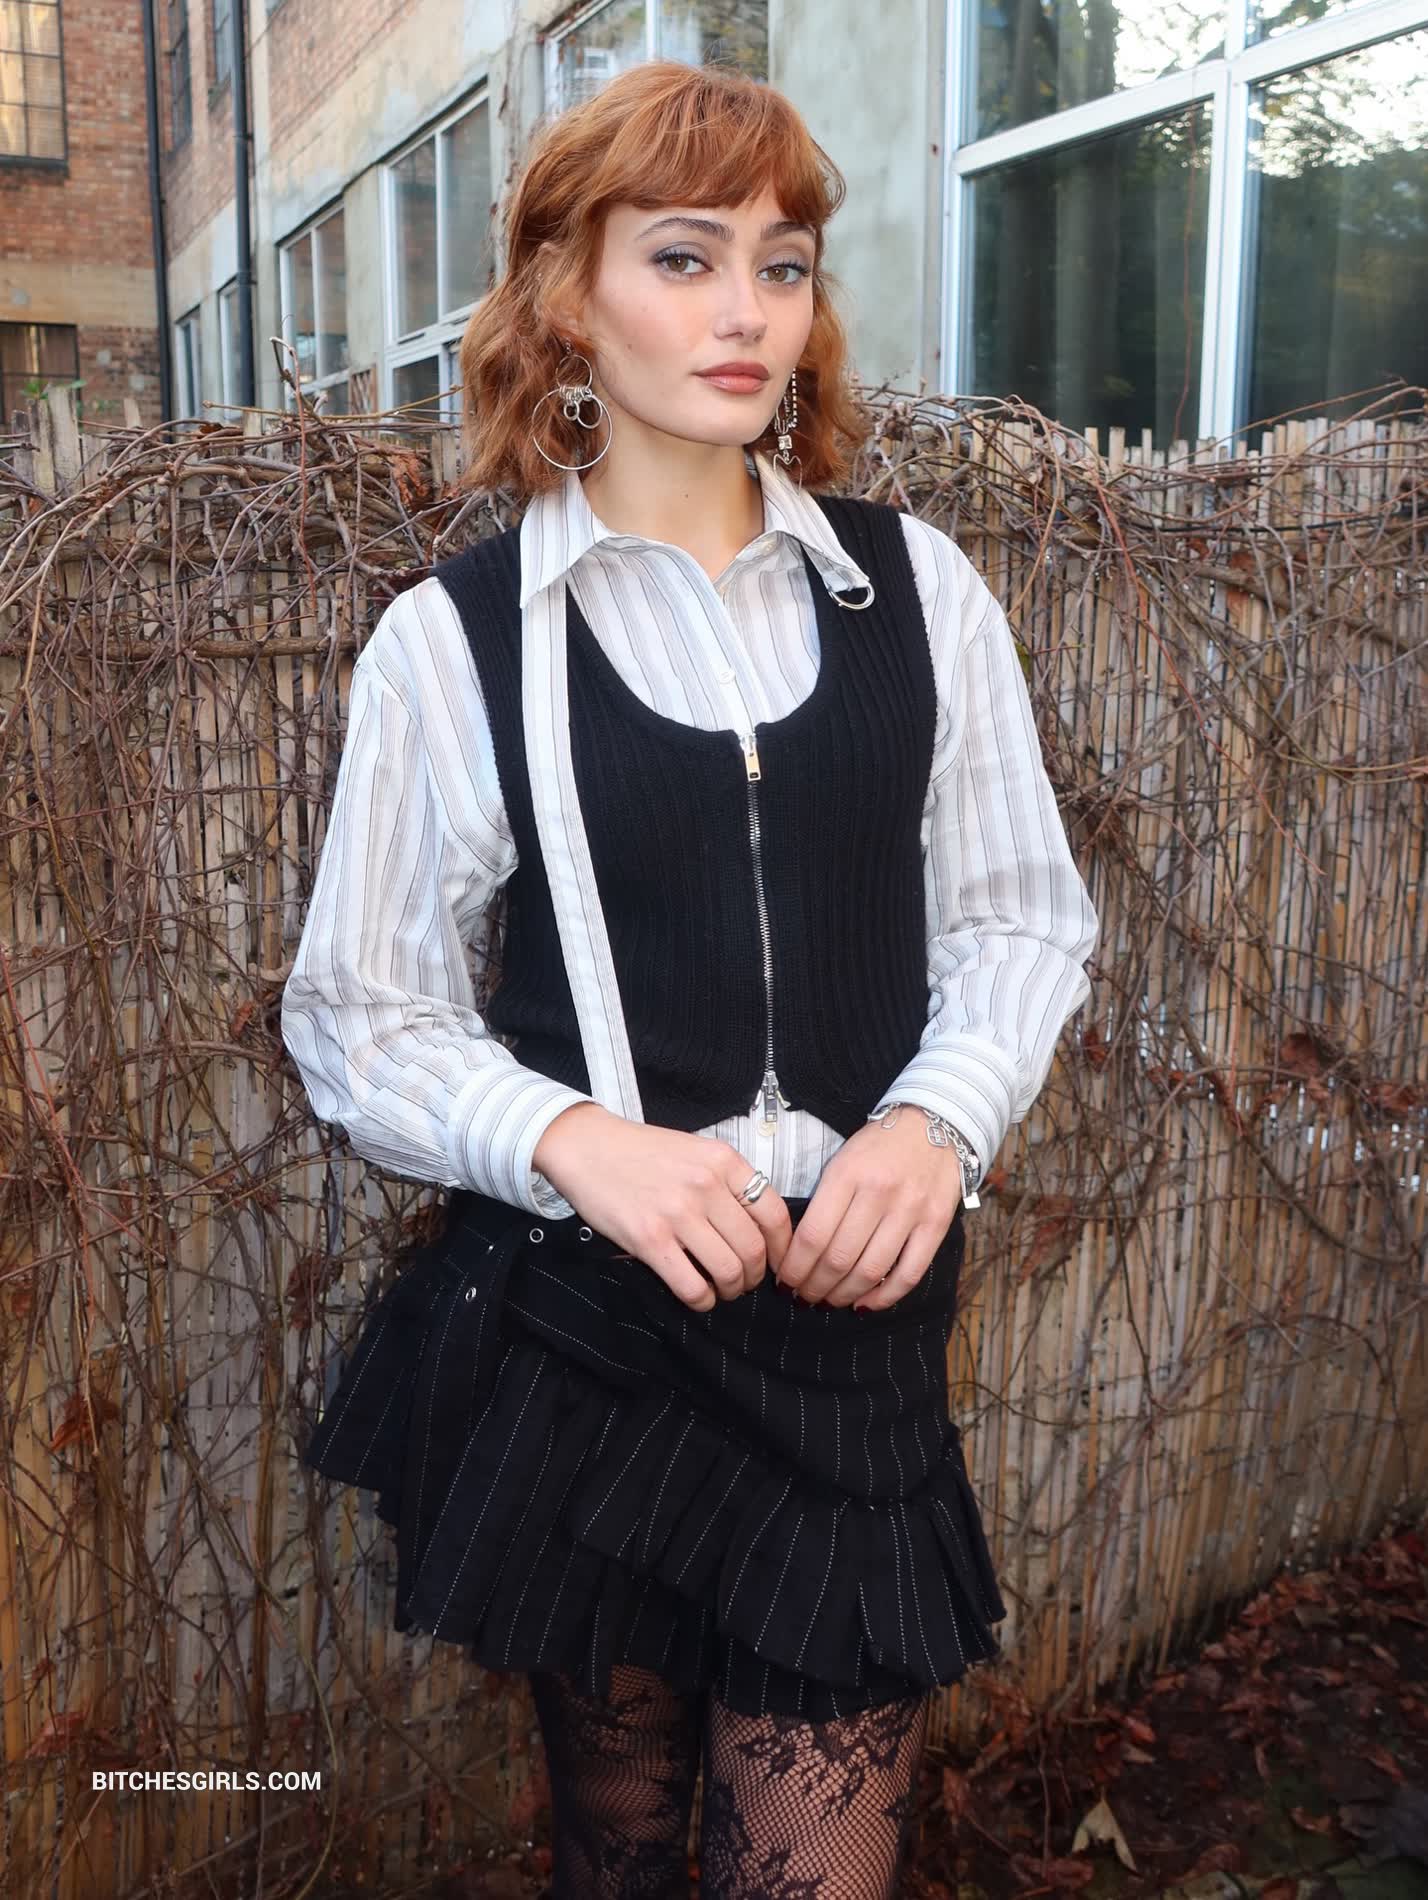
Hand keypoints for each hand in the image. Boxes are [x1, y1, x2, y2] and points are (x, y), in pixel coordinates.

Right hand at [531, 1102, 793, 1311]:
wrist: (587, 1148)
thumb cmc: (643, 1152)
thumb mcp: (696, 1152)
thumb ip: (728, 1182)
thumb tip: (759, 1228)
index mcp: (723, 1161)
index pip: (775, 1214)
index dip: (783, 1248)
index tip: (779, 1264)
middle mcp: (706, 1185)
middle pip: (754, 1249)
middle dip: (755, 1276)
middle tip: (745, 1282)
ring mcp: (678, 1213)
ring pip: (729, 1271)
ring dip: (731, 1290)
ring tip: (722, 1290)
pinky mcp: (650, 1240)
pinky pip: (692, 1285)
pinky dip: (702, 1300)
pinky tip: (699, 1296)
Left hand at [775, 1110, 962, 1309]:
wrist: (934, 1125)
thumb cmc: (878, 1147)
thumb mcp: (841, 1161)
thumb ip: (823, 1202)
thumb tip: (798, 1252)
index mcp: (847, 1174)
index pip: (813, 1235)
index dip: (794, 1267)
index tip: (784, 1282)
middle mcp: (879, 1193)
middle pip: (838, 1258)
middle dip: (814, 1287)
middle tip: (803, 1297)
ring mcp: (911, 1210)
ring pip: (870, 1271)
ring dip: (843, 1295)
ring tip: (829, 1302)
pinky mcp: (936, 1224)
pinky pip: (909, 1273)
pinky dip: (884, 1297)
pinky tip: (865, 1304)